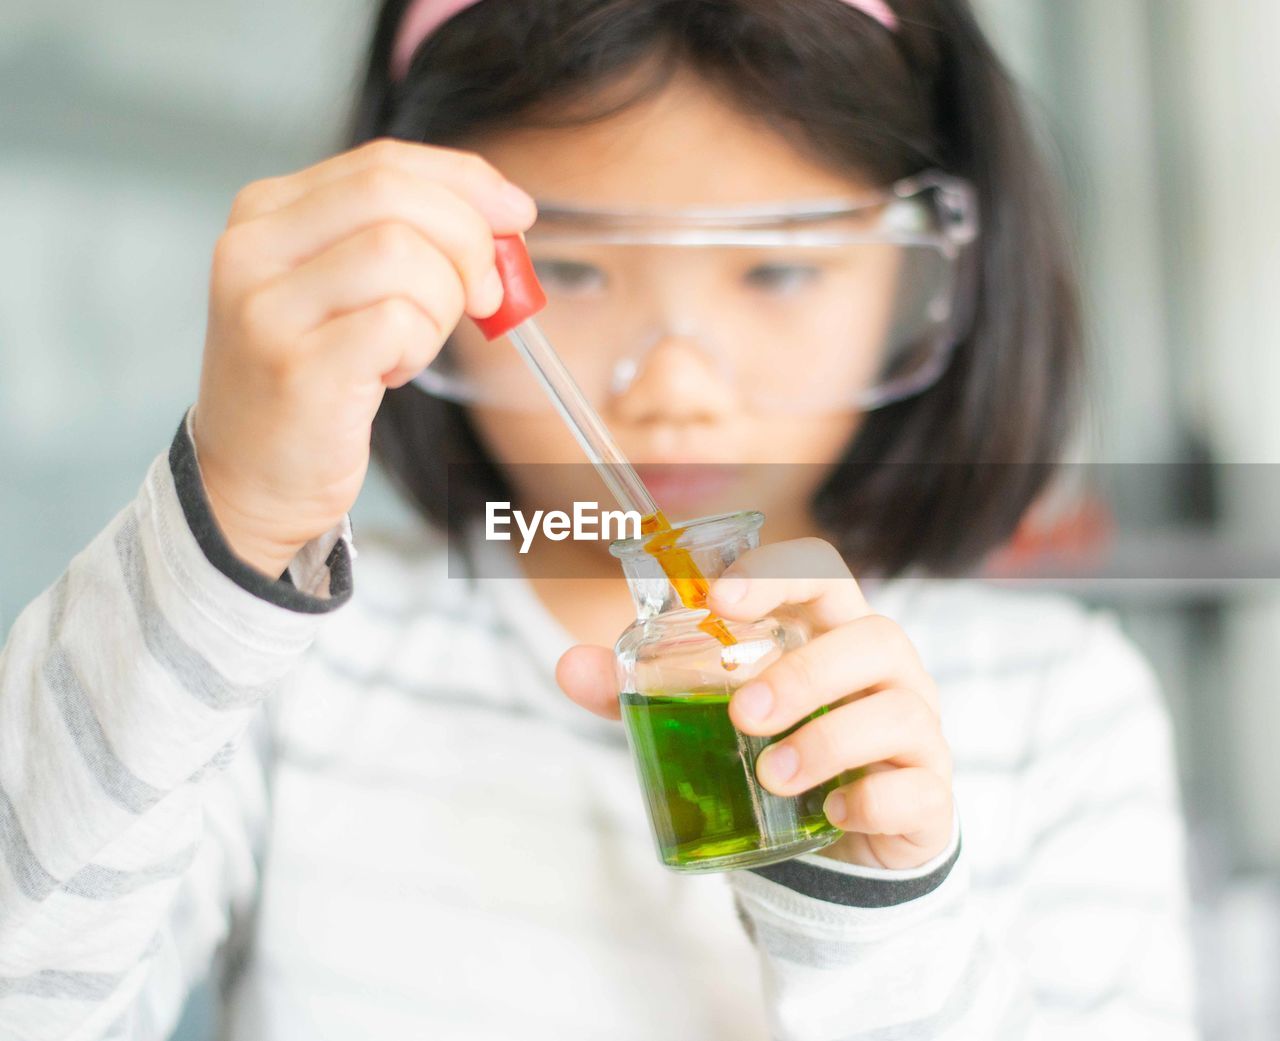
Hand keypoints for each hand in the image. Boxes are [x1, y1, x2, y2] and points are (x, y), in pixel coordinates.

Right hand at [193, 138, 536, 576]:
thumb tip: (503, 213)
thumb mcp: (343, 286)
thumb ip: (403, 236)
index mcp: (266, 211)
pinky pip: (398, 324)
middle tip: (485, 296)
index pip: (384, 162)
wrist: (251, 478)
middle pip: (395, 195)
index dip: (465, 181)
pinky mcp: (297, 367)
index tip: (517, 212)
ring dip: (440, 306)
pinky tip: (392, 373)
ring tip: (409, 346)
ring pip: (403, 256)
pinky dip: (419, 348)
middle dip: (467, 241)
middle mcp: (254, 248)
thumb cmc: (312, 379)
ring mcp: (267, 308)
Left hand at [557, 538, 952, 869]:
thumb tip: (566, 664)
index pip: (822, 573)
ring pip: (896, 711)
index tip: (719, 601)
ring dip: (827, 740)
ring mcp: (916, 729)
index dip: (777, 574)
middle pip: (873, 637)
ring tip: (770, 775)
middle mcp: (885, 670)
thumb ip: (643, 691)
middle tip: (741, 715)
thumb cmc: (775, 750)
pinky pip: (914, 788)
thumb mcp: (706, 717)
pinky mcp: (928, 793)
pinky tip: (829, 813)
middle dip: (804, 672)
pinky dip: (868, 798)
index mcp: (830, 631)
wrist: (840, 840)